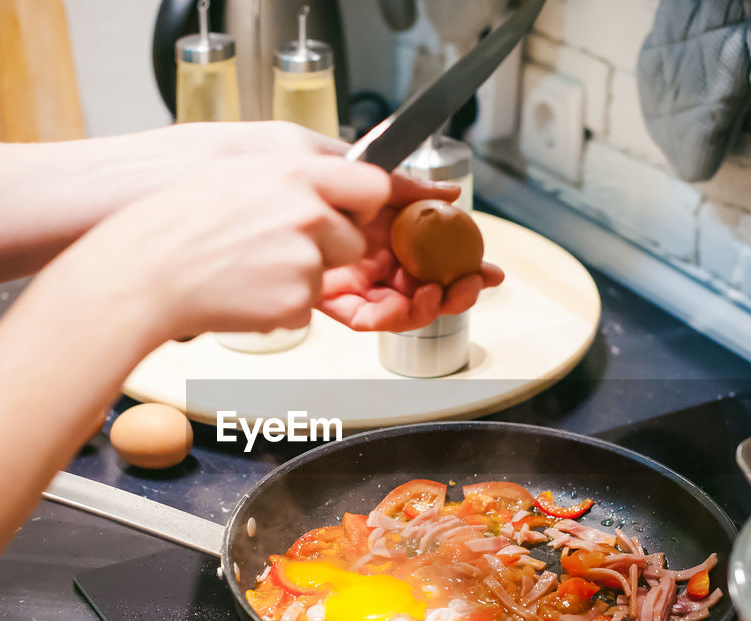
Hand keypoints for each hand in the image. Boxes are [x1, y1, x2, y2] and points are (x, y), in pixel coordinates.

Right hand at [40, 154, 389, 344]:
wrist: (143, 273)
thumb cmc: (174, 222)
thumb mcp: (235, 173)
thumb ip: (290, 178)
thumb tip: (322, 186)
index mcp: (295, 173)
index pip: (372, 184)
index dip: (363, 204)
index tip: (355, 213)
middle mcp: (308, 214)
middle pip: (353, 239)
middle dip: (327, 250)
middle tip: (274, 249)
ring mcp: (305, 261)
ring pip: (326, 276)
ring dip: (298, 278)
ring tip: (245, 269)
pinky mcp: (296, 303)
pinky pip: (303, 308)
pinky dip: (278, 306)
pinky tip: (240, 292)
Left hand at [318, 179, 504, 332]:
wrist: (260, 187)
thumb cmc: (304, 175)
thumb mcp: (364, 172)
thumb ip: (406, 186)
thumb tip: (450, 194)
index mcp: (388, 232)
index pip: (436, 256)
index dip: (465, 266)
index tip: (490, 271)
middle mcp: (375, 259)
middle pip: (425, 287)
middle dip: (456, 293)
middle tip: (472, 286)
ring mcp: (355, 280)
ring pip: (402, 307)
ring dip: (429, 306)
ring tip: (437, 293)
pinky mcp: (331, 298)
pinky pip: (365, 317)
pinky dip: (390, 316)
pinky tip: (406, 303)